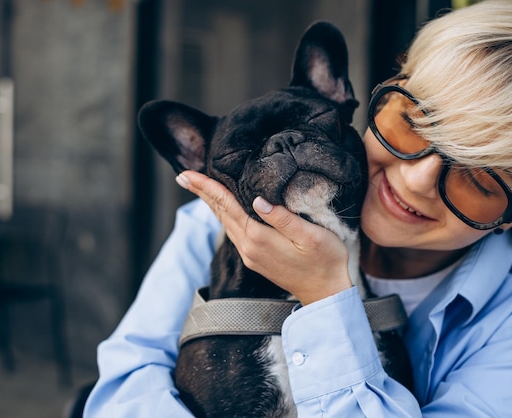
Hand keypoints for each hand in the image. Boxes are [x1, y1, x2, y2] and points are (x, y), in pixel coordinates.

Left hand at [176, 171, 352, 304]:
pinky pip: (234, 231)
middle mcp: (248, 247)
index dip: (206, 187)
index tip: (186, 174)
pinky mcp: (255, 259)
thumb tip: (258, 199)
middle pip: (220, 213)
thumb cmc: (325, 261)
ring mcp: (250, 255)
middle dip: (202, 193)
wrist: (326, 293)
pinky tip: (225, 208)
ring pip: (225, 222)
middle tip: (184, 175)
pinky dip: (224, 215)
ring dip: (211, 204)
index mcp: (259, 237)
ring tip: (200, 187)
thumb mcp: (311, 236)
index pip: (226, 205)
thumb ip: (283, 218)